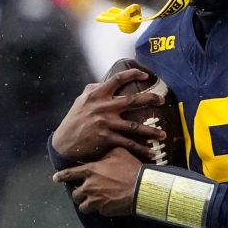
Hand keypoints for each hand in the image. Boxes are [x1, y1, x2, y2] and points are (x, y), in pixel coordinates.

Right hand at [49, 66, 169, 162]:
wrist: (64, 143)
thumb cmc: (73, 120)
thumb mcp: (80, 101)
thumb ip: (93, 90)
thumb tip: (103, 81)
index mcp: (97, 95)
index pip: (117, 79)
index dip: (133, 74)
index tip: (147, 76)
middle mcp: (103, 107)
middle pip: (132, 100)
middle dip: (151, 99)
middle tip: (163, 100)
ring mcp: (106, 123)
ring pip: (135, 126)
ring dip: (152, 131)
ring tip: (163, 135)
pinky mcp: (106, 138)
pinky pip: (128, 144)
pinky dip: (141, 149)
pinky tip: (151, 153)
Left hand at [52, 147, 144, 215]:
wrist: (142, 187)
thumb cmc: (130, 168)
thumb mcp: (118, 152)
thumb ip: (105, 152)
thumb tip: (100, 152)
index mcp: (90, 171)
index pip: (68, 174)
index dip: (61, 177)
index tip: (56, 179)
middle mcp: (89, 187)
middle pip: (74, 194)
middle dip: (77, 194)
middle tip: (83, 192)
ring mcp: (95, 200)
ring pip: (83, 207)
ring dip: (86, 204)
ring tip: (93, 202)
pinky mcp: (104, 210)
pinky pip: (97, 211)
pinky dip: (100, 209)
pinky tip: (107, 204)